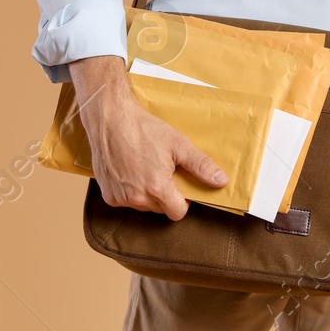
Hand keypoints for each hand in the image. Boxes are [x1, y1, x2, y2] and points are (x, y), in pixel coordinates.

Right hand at [68, 56, 228, 220]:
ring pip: (143, 206)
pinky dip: (130, 191)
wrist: (110, 118)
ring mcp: (120, 198)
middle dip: (165, 195)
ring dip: (147, 193)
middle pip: (160, 209)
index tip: (180, 184)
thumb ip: (201, 165)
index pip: (178, 212)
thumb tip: (221, 181)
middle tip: (163, 171)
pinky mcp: (108, 195)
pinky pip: (126, 201)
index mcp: (157, 188)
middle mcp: (137, 198)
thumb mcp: (178, 144)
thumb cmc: (144, 129)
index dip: (183, 200)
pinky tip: (131, 171)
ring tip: (145, 168)